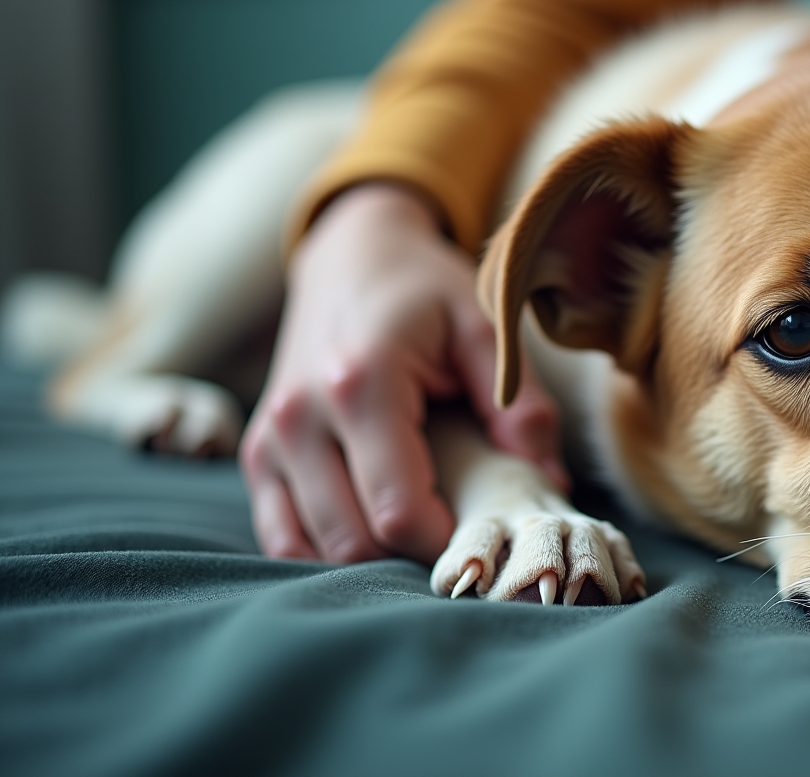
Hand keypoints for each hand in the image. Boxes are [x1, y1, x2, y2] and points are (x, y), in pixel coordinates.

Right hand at [240, 183, 566, 562]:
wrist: (353, 255)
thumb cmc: (427, 292)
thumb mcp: (486, 328)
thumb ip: (522, 405)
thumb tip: (549, 485)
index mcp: (362, 383)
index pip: (399, 512)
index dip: (449, 539)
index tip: (487, 523)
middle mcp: (299, 417)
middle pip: (355, 542)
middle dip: (413, 554)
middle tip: (460, 530)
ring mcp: (269, 440)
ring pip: (314, 551)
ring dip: (371, 557)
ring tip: (420, 524)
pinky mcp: (257, 455)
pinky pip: (281, 538)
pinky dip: (327, 549)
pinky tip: (374, 526)